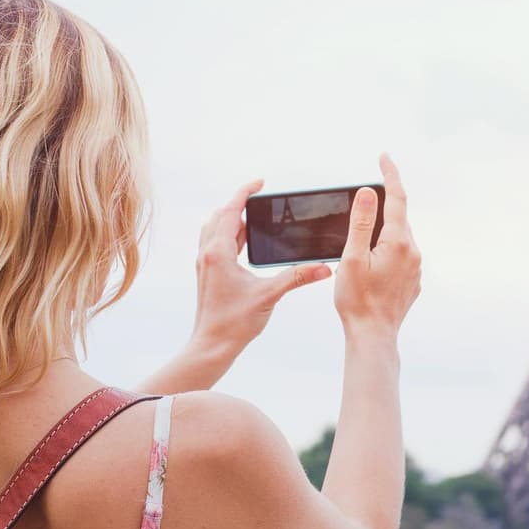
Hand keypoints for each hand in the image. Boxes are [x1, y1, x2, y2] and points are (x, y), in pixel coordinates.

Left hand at [187, 179, 331, 357]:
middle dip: (239, 204)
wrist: (212, 345)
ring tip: (254, 219)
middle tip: (260, 200)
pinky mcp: (207, 274)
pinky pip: (216, 244)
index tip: (261, 183)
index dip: (245, 193)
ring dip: (232, 219)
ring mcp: (205, 264)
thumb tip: (323, 268)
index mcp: (219, 252)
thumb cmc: (234, 322)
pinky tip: (245, 245)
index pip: (230, 210)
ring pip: (215, 229)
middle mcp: (207, 254)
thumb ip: (297, 278)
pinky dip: (229, 235)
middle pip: (220, 216)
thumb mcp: (269, 295)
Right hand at [334, 154, 420, 340]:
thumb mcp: (352, 258)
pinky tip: (372, 265)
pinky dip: (387, 251)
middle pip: (398, 217)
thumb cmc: (357, 300)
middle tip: (362, 202)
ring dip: (384, 233)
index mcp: (398, 242)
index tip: (384, 157)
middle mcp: (413, 252)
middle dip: (383, 206)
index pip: (396, 198)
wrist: (374, 335)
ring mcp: (416, 268)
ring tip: (361, 245)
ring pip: (400, 238)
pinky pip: (402, 256)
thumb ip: (360, 223)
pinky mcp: (413, 281)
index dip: (390, 175)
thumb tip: (366, 194)